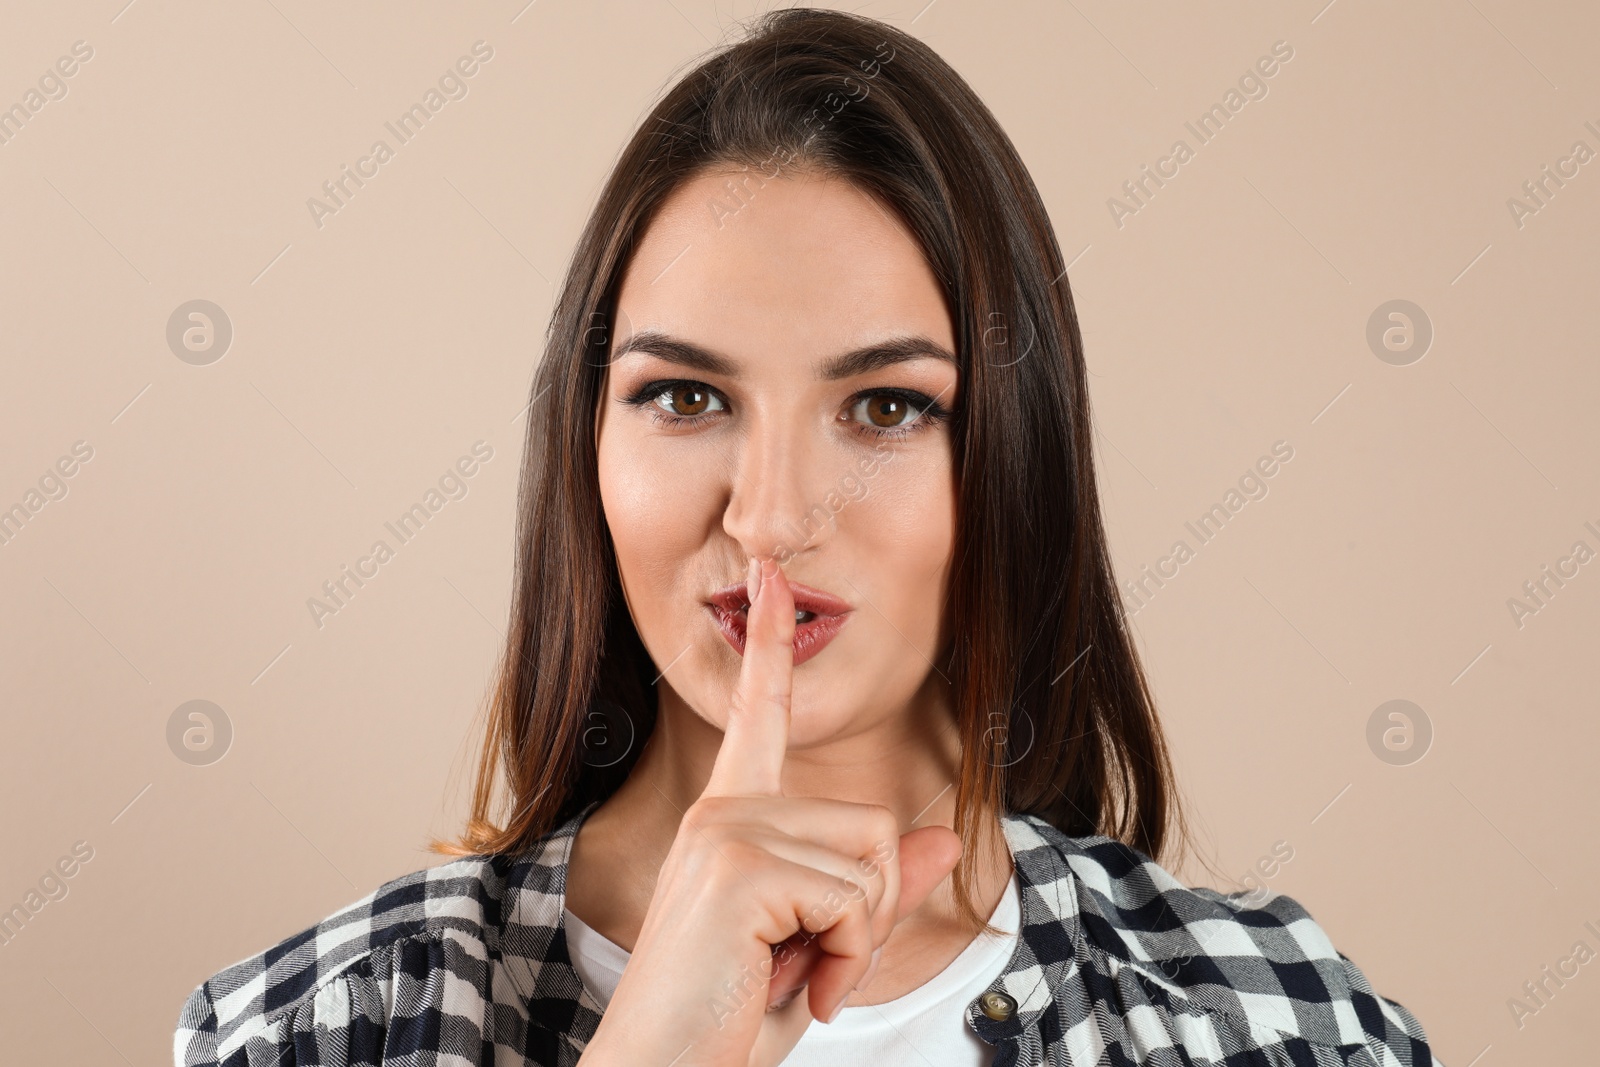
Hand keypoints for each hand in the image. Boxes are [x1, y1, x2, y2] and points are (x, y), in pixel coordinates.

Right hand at [577, 557, 962, 1066]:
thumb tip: (945, 837)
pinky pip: (856, 900)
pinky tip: (788, 989)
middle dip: (870, 914)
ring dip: (856, 942)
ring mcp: (724, 831)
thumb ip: (878, 890)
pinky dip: (844, 960)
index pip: (760, 717)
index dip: (770, 645)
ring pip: (872, 862)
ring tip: (788, 977)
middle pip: (873, 824)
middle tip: (806, 969)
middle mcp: (723, 809)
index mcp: (731, 819)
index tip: (771, 577)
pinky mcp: (735, 867)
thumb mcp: (821, 949)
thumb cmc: (726, 1020)